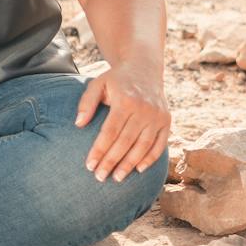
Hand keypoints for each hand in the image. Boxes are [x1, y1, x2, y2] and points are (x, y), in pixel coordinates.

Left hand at [74, 59, 170, 180]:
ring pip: (143, 146)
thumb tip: (79, 124)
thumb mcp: (98, 84)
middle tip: (100, 177)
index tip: (89, 165)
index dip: (99, 150)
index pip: (110, 132)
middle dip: (112, 162)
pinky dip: (150, 158)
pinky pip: (159, 144)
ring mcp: (157, 115)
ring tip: (117, 178)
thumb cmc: (116, 80)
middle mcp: (144, 109)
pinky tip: (138, 169)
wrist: (144, 68)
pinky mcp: (166, 120)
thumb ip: (86, 103)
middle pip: (126, 142)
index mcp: (125, 100)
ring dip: (130, 164)